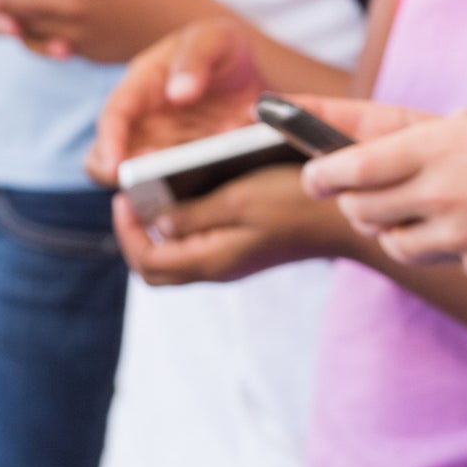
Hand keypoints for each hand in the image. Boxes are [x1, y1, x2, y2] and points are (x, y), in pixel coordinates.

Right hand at [90, 17, 270, 185]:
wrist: (252, 73)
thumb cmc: (222, 48)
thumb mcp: (213, 39)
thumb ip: (196, 58)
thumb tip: (177, 93)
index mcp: (139, 87)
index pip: (113, 117)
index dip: (109, 143)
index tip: (116, 166)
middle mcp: (143, 124)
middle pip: (113, 161)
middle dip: (126, 177)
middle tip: (153, 182)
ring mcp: (165, 150)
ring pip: (144, 182)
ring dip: (162, 188)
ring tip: (191, 179)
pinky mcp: (187, 168)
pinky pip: (182, 188)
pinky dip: (196, 189)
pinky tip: (223, 172)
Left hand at [113, 166, 367, 285]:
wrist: (344, 222)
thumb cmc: (295, 203)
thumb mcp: (240, 199)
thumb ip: (194, 214)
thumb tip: (156, 222)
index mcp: (211, 260)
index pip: (147, 261)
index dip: (127, 231)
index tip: (122, 198)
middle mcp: (217, 269)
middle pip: (157, 269)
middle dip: (136, 238)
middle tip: (132, 203)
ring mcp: (231, 263)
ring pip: (177, 259)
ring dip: (160, 233)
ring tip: (156, 197)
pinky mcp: (243, 252)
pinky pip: (200, 247)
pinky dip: (185, 228)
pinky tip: (191, 197)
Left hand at [303, 110, 466, 280]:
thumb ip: (429, 135)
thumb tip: (372, 143)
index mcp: (437, 144)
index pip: (350, 164)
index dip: (321, 171)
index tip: (310, 173)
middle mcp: (438, 190)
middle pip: (360, 208)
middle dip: (352, 201)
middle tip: (357, 192)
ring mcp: (455, 233)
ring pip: (389, 239)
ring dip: (388, 227)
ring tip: (412, 209)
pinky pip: (434, 257)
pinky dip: (434, 245)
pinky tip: (462, 228)